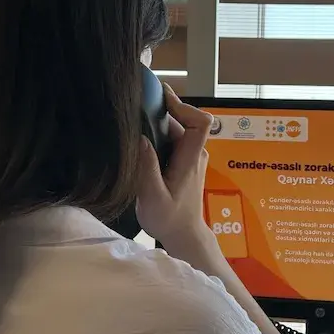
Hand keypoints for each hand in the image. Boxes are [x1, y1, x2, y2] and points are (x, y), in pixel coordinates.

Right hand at [134, 84, 214, 250]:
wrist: (183, 235)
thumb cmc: (169, 219)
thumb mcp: (153, 197)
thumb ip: (147, 168)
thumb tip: (140, 138)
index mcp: (191, 159)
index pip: (201, 122)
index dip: (184, 106)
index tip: (161, 98)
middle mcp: (195, 153)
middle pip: (184, 121)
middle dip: (162, 112)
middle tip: (134, 108)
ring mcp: (191, 156)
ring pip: (177, 129)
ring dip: (157, 124)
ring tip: (132, 121)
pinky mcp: (184, 161)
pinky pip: (173, 139)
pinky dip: (157, 134)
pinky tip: (139, 138)